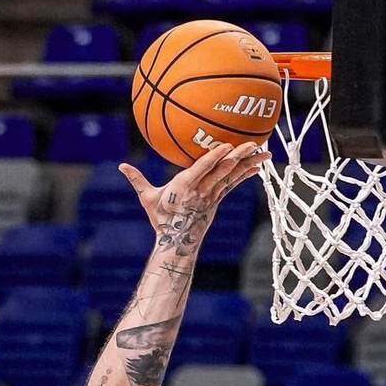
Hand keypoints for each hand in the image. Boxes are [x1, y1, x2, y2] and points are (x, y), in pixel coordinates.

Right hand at [119, 139, 268, 242]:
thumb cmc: (161, 219)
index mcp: (184, 187)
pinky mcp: (218, 200)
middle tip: (254, 143)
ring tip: (264, 152)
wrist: (177, 242)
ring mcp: (212, 196)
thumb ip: (137, 180)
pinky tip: (258, 166)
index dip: (214, 158)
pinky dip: (246, 174)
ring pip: (232, 176)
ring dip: (249, 163)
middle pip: (222, 170)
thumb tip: (121, 166)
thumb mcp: (148, 199)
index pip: (201, 169)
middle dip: (239, 156)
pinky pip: (234, 184)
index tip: (226, 145)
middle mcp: (201, 191)